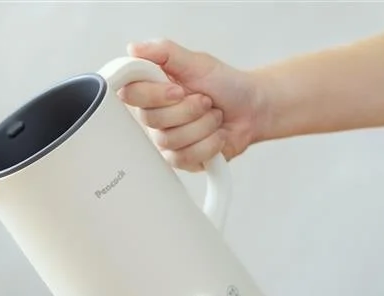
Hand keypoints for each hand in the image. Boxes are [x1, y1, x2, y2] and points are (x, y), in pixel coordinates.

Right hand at [118, 39, 264, 171]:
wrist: (253, 108)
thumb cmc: (225, 84)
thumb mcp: (196, 61)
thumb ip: (163, 52)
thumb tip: (134, 48)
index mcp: (152, 91)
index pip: (130, 94)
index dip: (154, 95)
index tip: (178, 89)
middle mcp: (154, 117)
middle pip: (152, 120)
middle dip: (188, 109)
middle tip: (206, 100)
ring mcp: (166, 140)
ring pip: (170, 140)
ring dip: (203, 126)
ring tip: (214, 116)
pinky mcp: (180, 160)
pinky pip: (185, 157)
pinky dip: (209, 144)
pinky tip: (216, 135)